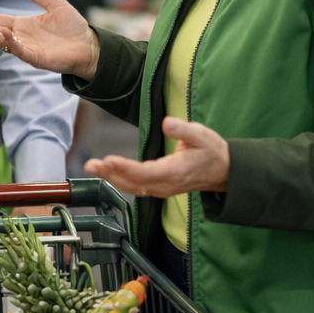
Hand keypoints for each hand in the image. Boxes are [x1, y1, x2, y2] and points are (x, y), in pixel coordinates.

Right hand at [0, 0, 100, 79]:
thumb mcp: (55, 4)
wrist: (89, 45)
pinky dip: (10, 43)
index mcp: (24, 25)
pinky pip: (19, 50)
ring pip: (3, 41)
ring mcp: (27, 48)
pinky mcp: (36, 58)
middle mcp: (22, 37)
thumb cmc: (73, 27)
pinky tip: (2, 33)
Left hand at [83, 117, 229, 196]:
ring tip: (92, 167)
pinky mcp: (159, 187)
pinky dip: (120, 180)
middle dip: (110, 174)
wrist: (223, 171)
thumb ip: (184, 130)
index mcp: (175, 172)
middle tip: (90, 165)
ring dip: (111, 178)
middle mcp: (165, 185)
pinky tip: (107, 172)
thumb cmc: (211, 151)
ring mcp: (162, 189)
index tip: (109, 159)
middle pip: (133, 183)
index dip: (126, 167)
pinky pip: (136, 187)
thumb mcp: (202, 136)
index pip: (145, 172)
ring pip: (132, 187)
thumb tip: (167, 123)